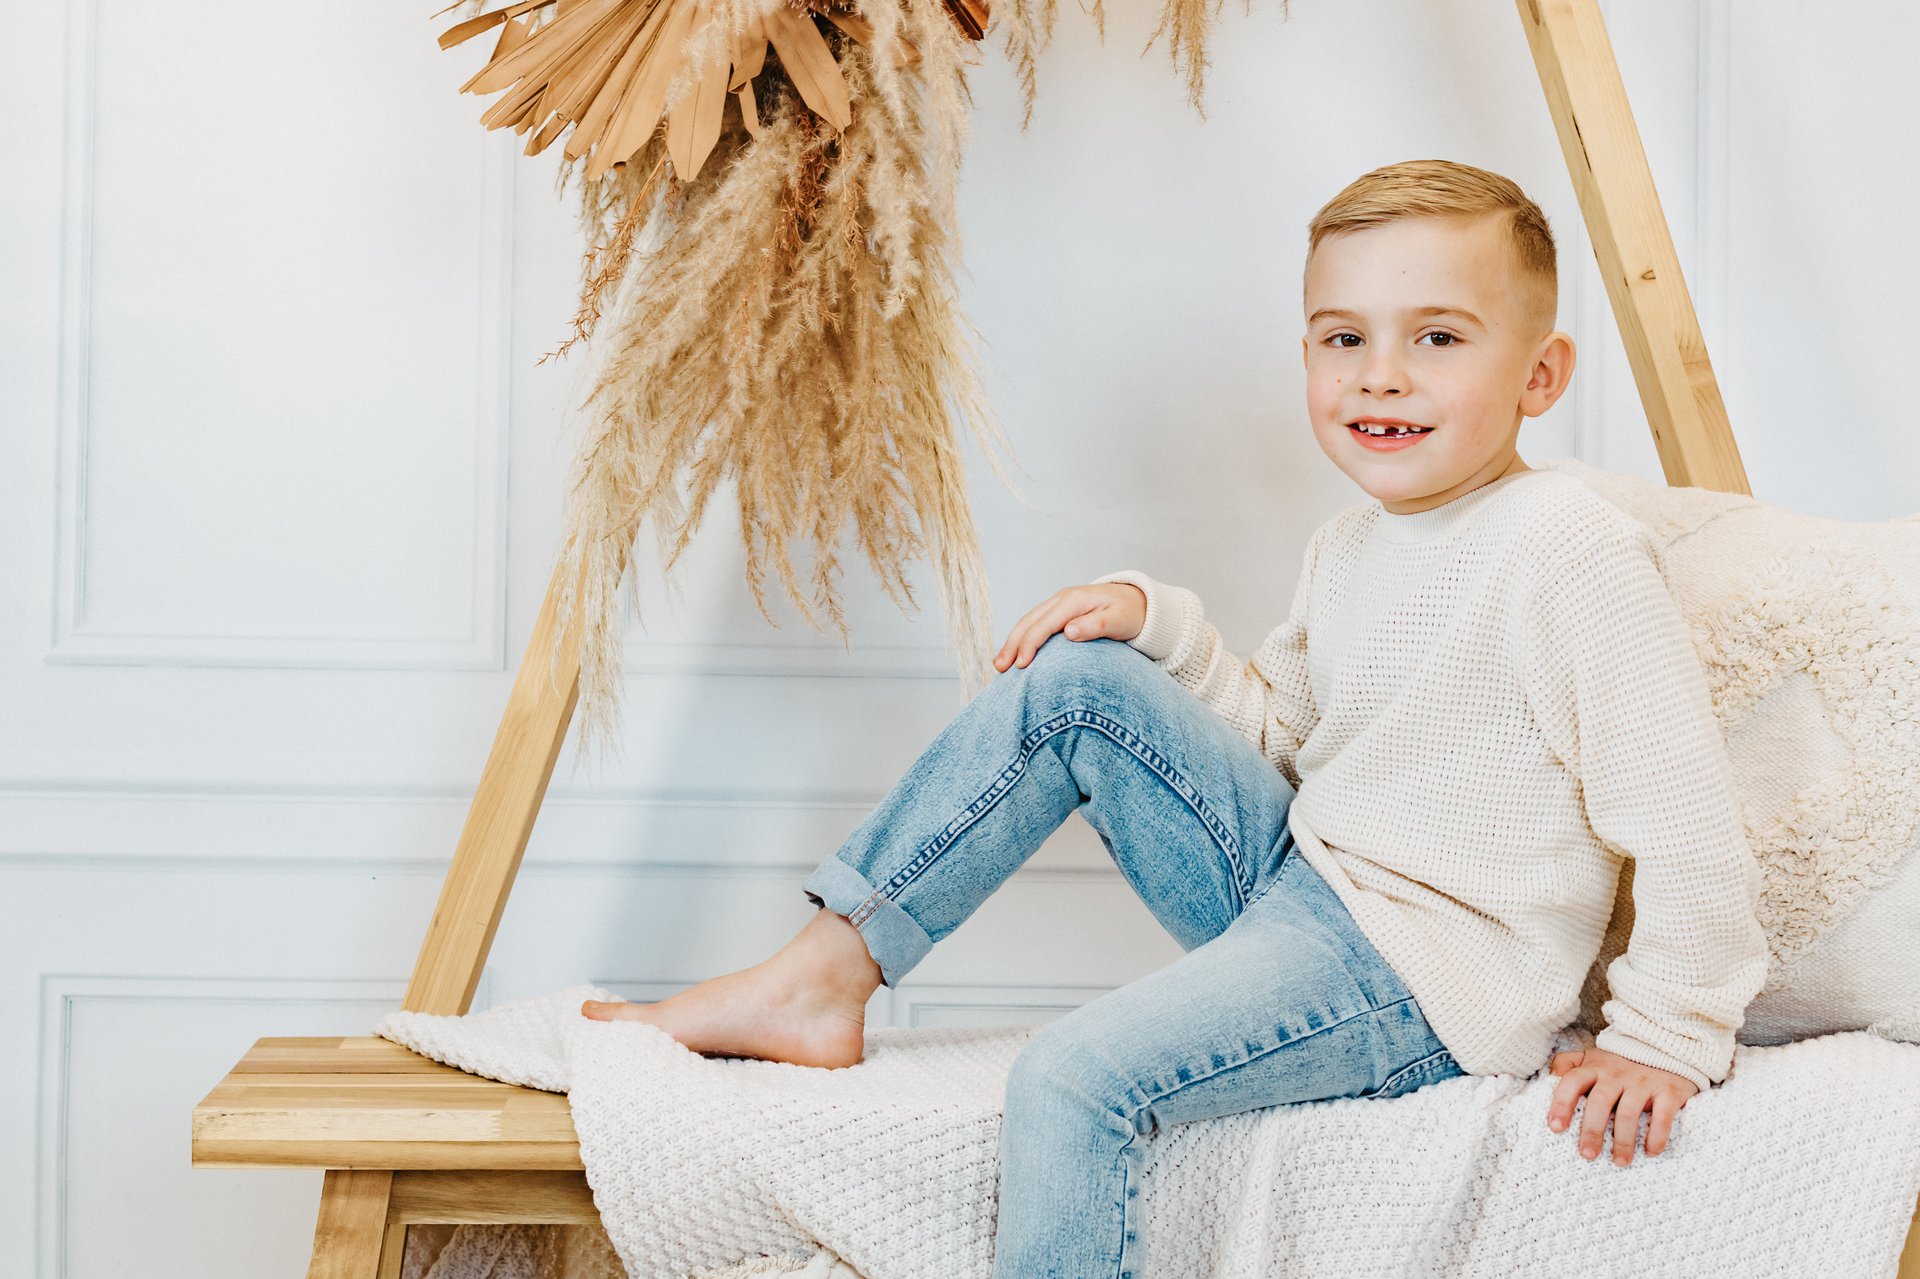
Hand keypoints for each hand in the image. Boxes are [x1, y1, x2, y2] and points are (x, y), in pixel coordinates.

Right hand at [992, 583, 1146, 672]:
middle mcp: (1062, 599)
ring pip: (1028, 621)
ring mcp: (1059, 604)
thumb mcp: (1119, 620)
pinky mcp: (1060, 612)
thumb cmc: (1130, 614)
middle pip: (1029, 621)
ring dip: (1012, 642)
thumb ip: (1095, 626)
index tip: (1021, 665)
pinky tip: (1015, 653)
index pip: (1044, 624)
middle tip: (999, 668)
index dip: (1030, 644)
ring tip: (999, 664)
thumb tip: (1068, 632)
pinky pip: (1035, 623)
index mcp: (1073, 601)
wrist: (1139, 602)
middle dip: (1012, 644)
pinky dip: (1022, 638)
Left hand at [1545, 1046, 1697, 1165]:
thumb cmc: (1620, 1063)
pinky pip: (1662, 1117)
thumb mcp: (1592, 1058)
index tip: (1555, 1128)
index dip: (1561, 1104)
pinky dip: (1656, 1136)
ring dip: (1623, 1141)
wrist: (1665, 1050)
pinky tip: (1650, 1152)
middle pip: (1599, 1102)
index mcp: (1594, 1067)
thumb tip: (1549, 1078)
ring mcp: (1643, 1082)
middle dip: (1591, 1130)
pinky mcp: (1668, 1091)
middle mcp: (1617, 1073)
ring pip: (1628, 1113)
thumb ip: (1568, 1064)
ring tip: (1620, 1161)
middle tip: (1587, 1154)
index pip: (1572, 1082)